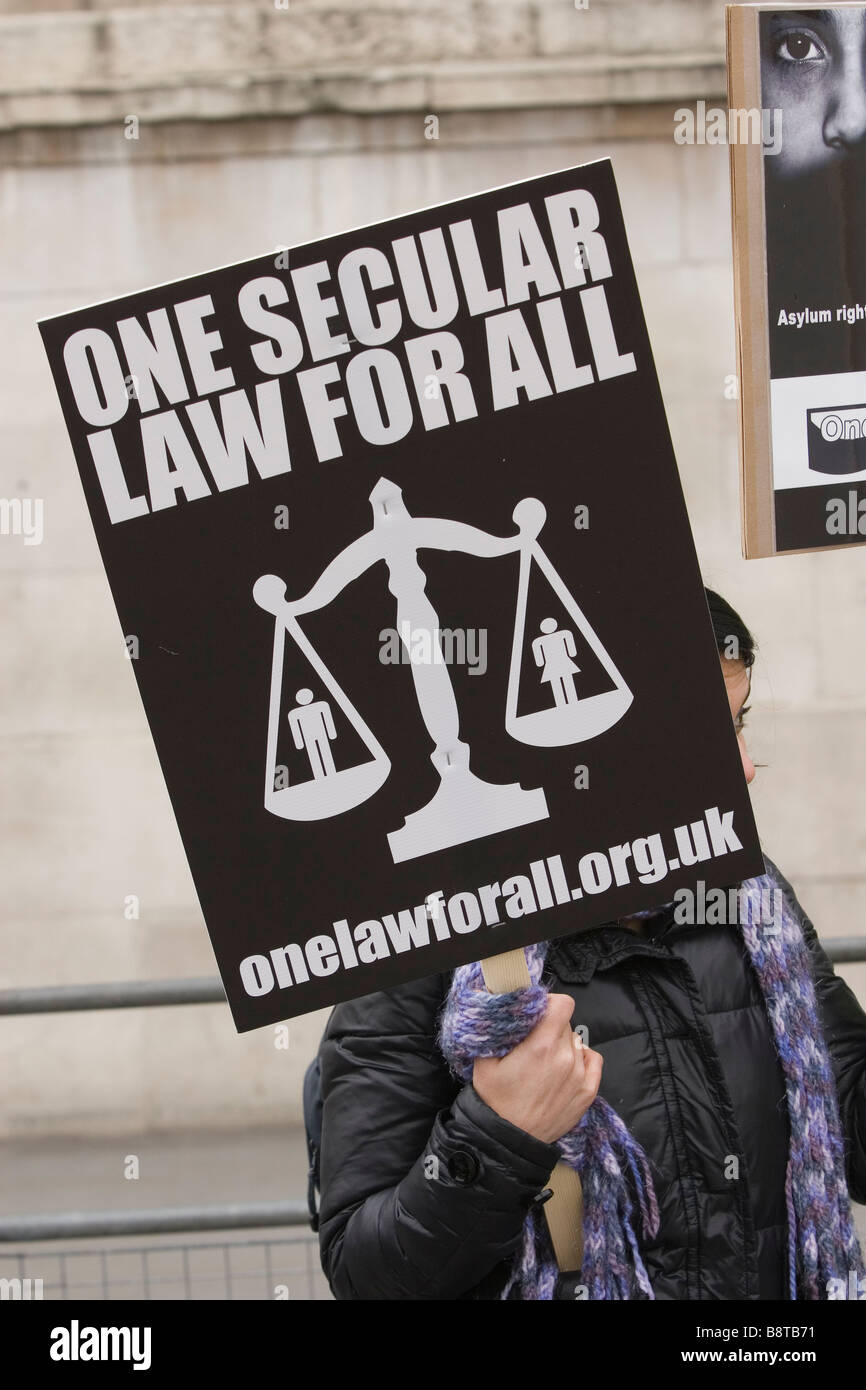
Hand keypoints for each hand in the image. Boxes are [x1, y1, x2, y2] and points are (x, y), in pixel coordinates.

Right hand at [472, 993, 602, 1144]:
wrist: (508, 1141)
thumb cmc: (494, 1100)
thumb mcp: (485, 1061)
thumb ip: (500, 1030)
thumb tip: (507, 1008)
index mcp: (542, 1045)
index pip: (563, 1004)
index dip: (549, 1004)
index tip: (537, 1013)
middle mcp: (565, 1057)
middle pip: (565, 1024)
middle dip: (550, 1027)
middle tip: (533, 1042)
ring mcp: (579, 1076)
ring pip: (576, 1041)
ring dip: (562, 1044)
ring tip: (545, 1062)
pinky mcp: (588, 1092)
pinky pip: (593, 1060)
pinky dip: (582, 1057)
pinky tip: (566, 1065)